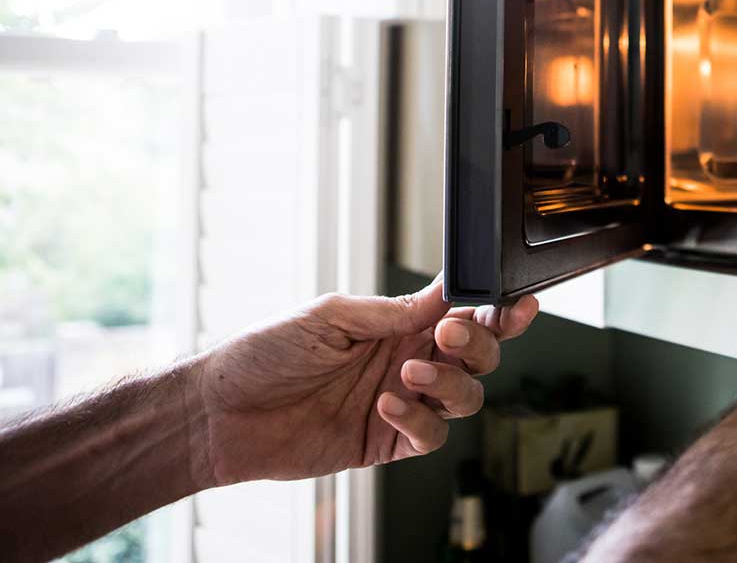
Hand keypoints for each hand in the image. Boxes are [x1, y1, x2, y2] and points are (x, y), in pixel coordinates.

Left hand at [189, 277, 538, 484]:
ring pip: (465, 397)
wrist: (220, 414)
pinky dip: (418, 421)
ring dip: (448, 382)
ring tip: (408, 374)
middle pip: (478, 355)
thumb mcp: (329, 315)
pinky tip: (385, 406)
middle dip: (478, 343)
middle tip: (449, 333)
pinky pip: (430, 436)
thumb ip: (392, 310)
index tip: (513, 305)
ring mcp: (402, 403)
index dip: (496, 310)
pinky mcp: (387, 442)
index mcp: (398, 324)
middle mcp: (407, 361)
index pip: (462, 313)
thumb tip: (444, 296)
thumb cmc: (263, 355)